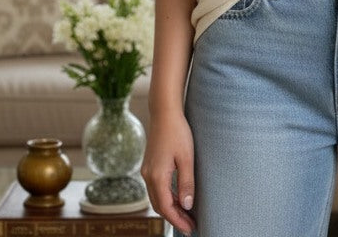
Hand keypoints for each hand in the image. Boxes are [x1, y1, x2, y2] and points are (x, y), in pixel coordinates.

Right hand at [141, 110, 195, 234]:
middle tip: (190, 225)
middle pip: (159, 205)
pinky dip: (166, 197)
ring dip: (170, 208)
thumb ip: (186, 182)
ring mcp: (147, 170)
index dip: (178, 220)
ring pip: (156, 197)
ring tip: (186, 214)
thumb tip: (187, 206)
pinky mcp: (149, 165)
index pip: (166, 207)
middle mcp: (148, 176)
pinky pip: (156, 188)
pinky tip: (178, 196)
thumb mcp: (186, 157)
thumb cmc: (178, 132)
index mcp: (157, 176)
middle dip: (174, 217)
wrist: (164, 112)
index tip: (190, 229)